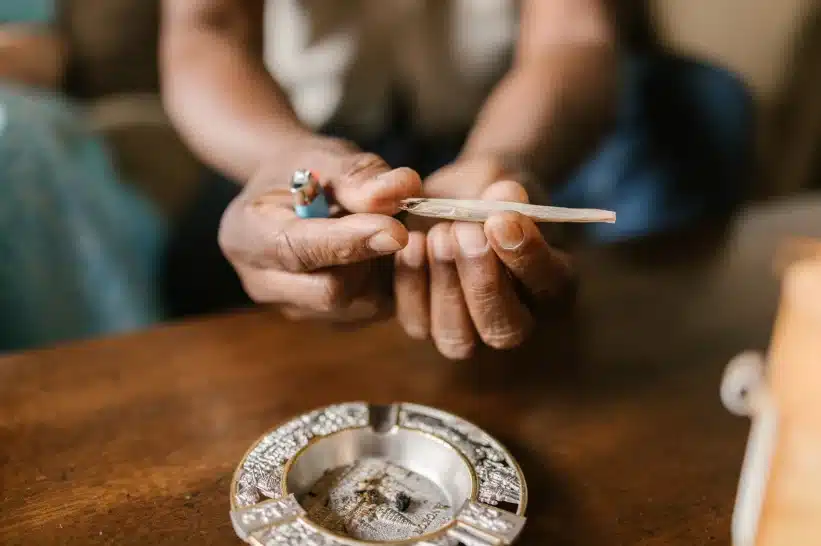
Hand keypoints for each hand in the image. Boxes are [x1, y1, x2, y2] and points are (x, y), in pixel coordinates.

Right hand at [218, 137, 421, 320]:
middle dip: (370, 259)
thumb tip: (400, 190)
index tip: (397, 230)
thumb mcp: (326, 157)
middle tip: (400, 223)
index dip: (350, 242)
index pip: (297, 251)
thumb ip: (359, 174)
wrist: (297, 197)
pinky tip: (383, 253)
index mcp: (244, 234)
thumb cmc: (309, 173)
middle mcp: (261, 282)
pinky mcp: (326, 323)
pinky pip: (371, 313)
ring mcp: (293, 308)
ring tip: (386, 231)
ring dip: (383, 270)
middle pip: (328, 291)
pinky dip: (387, 283)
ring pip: (357, 304)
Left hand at [394, 158, 574, 358]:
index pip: (551, 285)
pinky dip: (411, 285)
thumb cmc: (491, 192)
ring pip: (459, 339)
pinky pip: (418, 323)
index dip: (527, 257)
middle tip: (463, 232)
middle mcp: (516, 320)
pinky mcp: (429, 324)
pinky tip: (412, 244)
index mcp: (553, 285)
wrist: (458, 196)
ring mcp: (471, 330)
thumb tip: (506, 194)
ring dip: (445, 287)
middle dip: (481, 282)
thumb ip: (506, 192)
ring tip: (437, 234)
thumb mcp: (502, 181)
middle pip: (506, 331)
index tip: (501, 220)